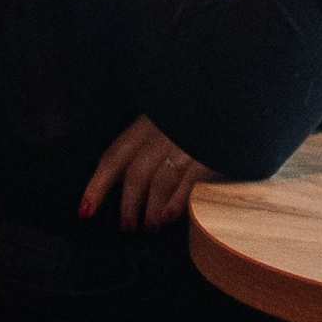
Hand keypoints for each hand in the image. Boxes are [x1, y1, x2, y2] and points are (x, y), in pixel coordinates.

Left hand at [82, 114, 217, 232]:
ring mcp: (187, 143)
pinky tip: (168, 217)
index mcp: (149, 123)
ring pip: (159, 182)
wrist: (236, 95)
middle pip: (136, 173)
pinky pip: (187, 183)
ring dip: (150, 210)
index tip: (85, 210)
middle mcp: (164, 132)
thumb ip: (148, 145)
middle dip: (128, 205)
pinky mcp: (209, 155)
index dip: (98, 185)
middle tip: (127, 226)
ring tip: (150, 226)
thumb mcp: (168, 120)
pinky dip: (175, 203)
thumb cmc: (199, 115)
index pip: (115, 156)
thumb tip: (127, 182)